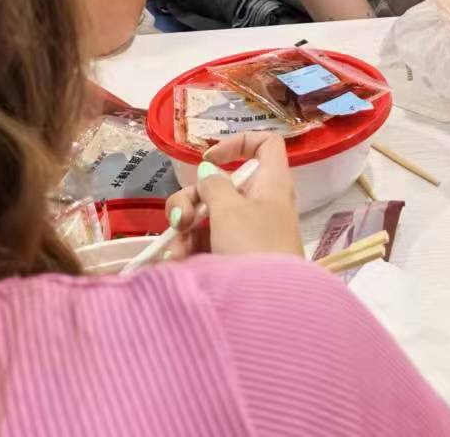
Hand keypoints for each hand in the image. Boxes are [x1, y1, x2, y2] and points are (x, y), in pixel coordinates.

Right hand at [163, 133, 302, 259]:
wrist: (268, 306)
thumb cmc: (253, 246)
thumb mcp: (229, 209)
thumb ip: (213, 186)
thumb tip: (209, 173)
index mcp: (271, 183)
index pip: (266, 145)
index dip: (238, 143)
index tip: (209, 161)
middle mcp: (261, 204)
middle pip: (221, 186)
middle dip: (192, 200)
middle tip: (180, 219)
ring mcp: (248, 232)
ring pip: (208, 216)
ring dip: (186, 229)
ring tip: (178, 251)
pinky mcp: (236, 258)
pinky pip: (208, 243)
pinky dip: (191, 249)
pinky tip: (179, 263)